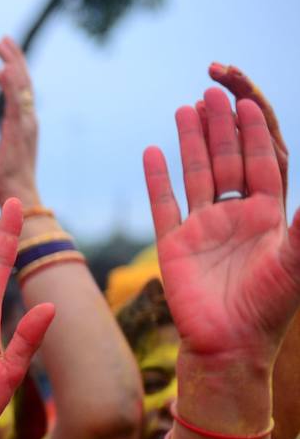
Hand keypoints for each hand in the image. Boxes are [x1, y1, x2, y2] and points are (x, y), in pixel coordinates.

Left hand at [0, 36, 39, 206]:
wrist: (18, 194)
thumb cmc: (8, 180)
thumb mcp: (6, 151)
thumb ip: (7, 136)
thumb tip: (2, 128)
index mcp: (25, 123)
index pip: (19, 90)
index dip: (11, 71)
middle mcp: (29, 118)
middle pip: (23, 80)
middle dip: (13, 57)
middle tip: (2, 39)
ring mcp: (26, 122)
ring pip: (20, 84)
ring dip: (11, 61)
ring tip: (0, 44)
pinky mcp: (19, 128)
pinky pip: (15, 99)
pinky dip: (9, 82)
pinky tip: (0, 67)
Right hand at [144, 89, 299, 367]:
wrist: (229, 344)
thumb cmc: (269, 307)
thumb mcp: (296, 260)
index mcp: (267, 217)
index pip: (260, 165)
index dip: (254, 134)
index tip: (247, 103)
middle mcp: (234, 217)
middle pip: (227, 162)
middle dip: (221, 128)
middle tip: (211, 94)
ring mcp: (202, 230)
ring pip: (195, 175)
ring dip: (190, 142)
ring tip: (183, 109)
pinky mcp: (173, 246)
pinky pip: (163, 205)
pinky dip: (156, 178)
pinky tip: (152, 151)